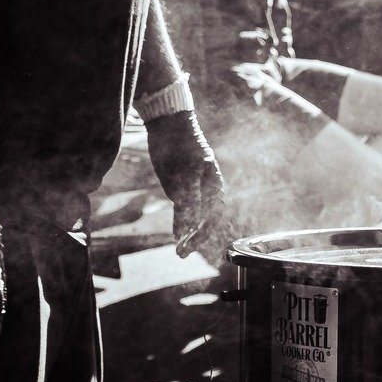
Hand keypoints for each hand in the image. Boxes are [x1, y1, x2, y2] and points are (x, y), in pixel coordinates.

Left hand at [146, 110, 229, 258]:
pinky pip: (184, 209)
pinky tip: (176, 234)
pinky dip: (181, 223)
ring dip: (188, 234)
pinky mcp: (180, 186)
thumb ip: (189, 200)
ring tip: (179, 251)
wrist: (168, 126)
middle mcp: (206, 189)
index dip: (204, 233)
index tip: (192, 246)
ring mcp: (194, 188)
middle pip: (206, 220)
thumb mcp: (185, 174)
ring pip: (195, 217)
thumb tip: (189, 226)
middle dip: (196, 239)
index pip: (214, 216)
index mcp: (214, 185)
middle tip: (182, 255)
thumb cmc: (180, 146)